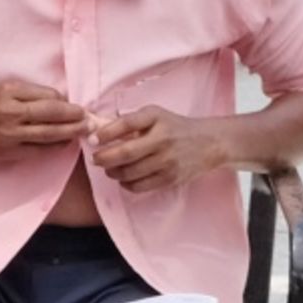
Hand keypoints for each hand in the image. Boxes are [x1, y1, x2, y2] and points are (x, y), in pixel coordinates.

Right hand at [0, 79, 90, 161]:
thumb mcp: (0, 89)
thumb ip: (26, 93)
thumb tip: (55, 101)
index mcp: (10, 91)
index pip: (48, 96)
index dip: (64, 102)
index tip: (73, 106)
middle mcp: (11, 111)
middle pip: (53, 114)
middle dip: (75, 117)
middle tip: (89, 119)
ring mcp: (10, 133)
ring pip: (49, 134)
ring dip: (70, 133)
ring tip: (83, 131)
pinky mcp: (8, 150)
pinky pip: (37, 150)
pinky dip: (53, 148)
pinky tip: (63, 145)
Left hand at [86, 106, 227, 194]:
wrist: (209, 142)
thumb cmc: (175, 127)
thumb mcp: (156, 116)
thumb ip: (131, 122)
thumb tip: (99, 131)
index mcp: (156, 118)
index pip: (126, 124)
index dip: (105, 133)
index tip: (93, 140)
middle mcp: (162, 138)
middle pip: (125, 152)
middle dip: (104, 158)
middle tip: (96, 159)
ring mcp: (167, 160)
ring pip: (130, 172)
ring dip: (113, 172)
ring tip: (110, 168)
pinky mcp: (170, 178)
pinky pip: (139, 186)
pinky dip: (126, 184)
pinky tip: (125, 178)